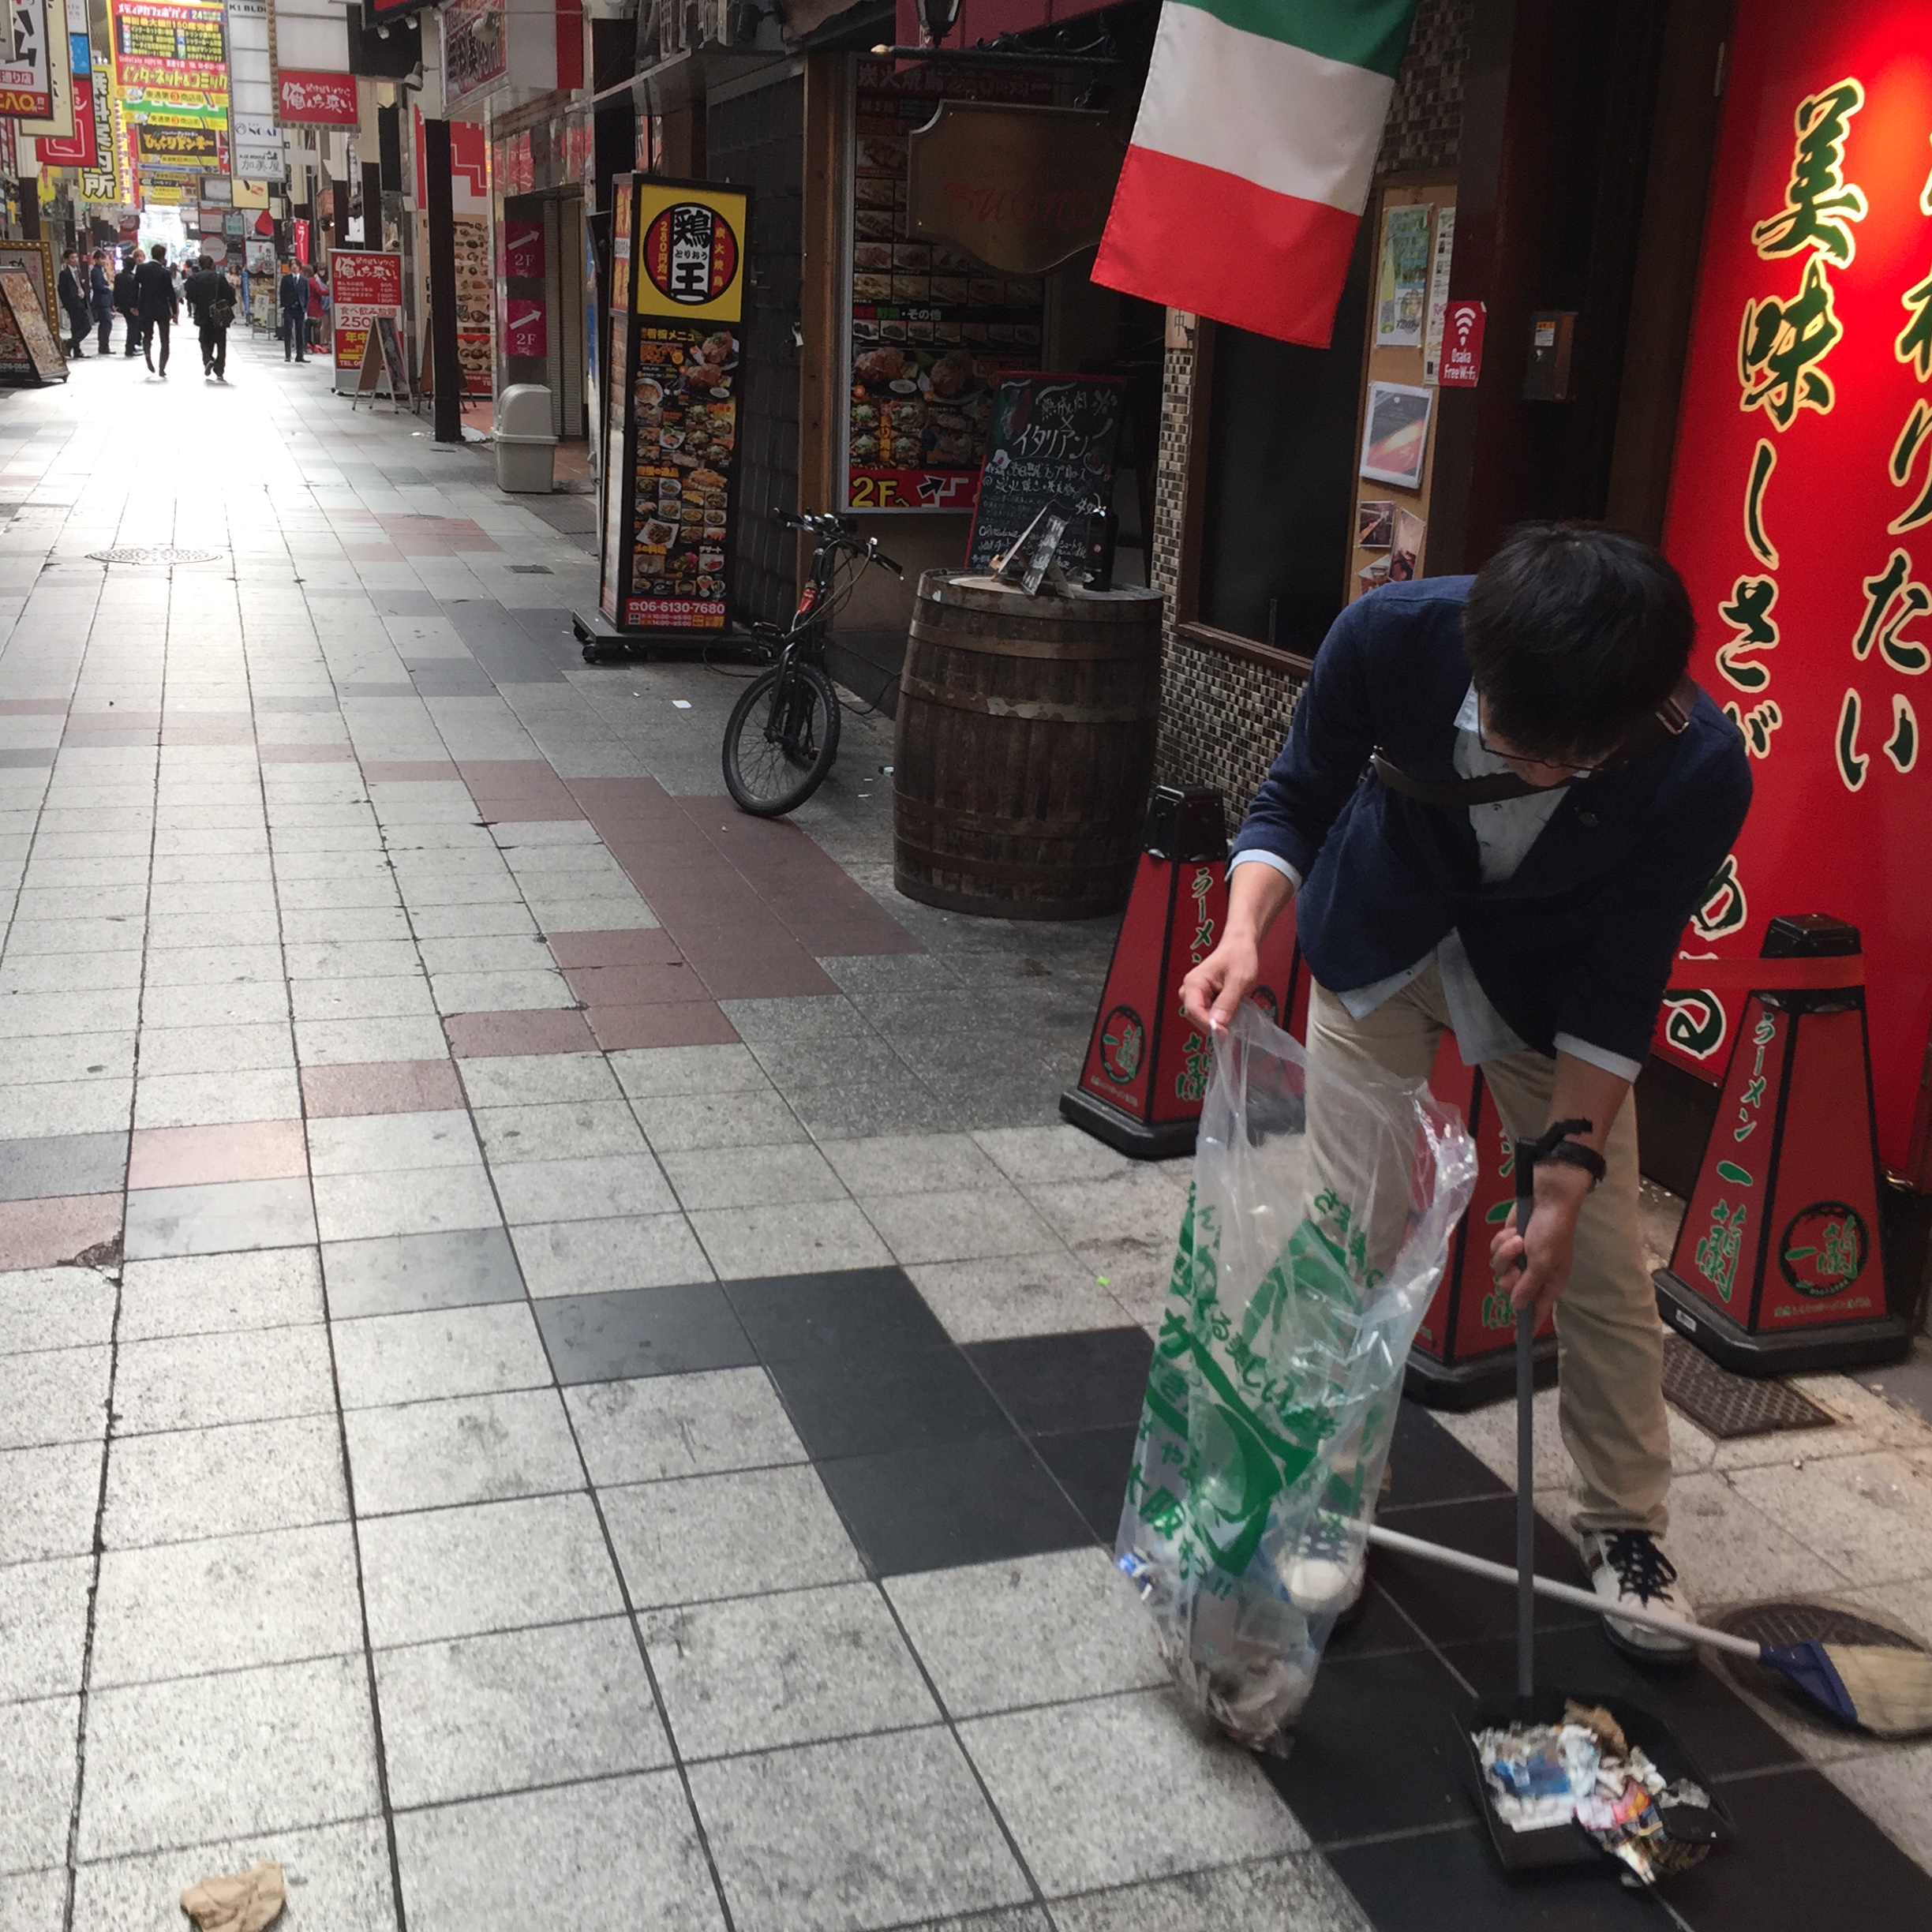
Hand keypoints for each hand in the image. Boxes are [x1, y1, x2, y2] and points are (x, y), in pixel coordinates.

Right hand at [1179, 932, 1259, 1032]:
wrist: (1240, 945)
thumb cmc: (1240, 957)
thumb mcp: (1239, 980)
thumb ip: (1228, 1002)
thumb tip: (1217, 1024)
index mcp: (1194, 983)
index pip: (1193, 1011)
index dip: (1208, 1024)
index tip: (1226, 1033)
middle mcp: (1189, 990)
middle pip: (1195, 1017)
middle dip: (1213, 1023)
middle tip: (1234, 1023)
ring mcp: (1195, 994)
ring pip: (1201, 1017)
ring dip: (1217, 1020)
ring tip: (1235, 1013)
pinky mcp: (1203, 998)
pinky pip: (1207, 1013)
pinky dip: (1220, 1016)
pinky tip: (1232, 1011)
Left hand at [1488, 1162, 1590, 1323]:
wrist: (1546, 1199)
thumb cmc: (1551, 1232)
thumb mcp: (1543, 1262)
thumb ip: (1529, 1285)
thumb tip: (1517, 1306)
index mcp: (1549, 1283)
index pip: (1538, 1309)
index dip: (1528, 1323)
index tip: (1519, 1338)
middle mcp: (1533, 1274)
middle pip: (1510, 1289)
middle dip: (1509, 1276)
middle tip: (1516, 1266)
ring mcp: (1519, 1259)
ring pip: (1499, 1268)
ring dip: (1506, 1252)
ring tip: (1519, 1240)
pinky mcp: (1508, 1244)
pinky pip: (1495, 1251)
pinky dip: (1502, 1241)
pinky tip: (1513, 1231)